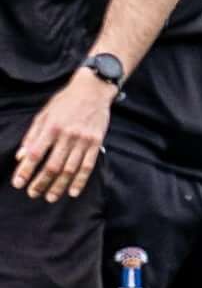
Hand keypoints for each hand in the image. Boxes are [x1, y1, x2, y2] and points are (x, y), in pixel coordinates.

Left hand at [13, 75, 113, 202]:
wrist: (93, 90)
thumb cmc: (64, 102)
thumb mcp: (43, 115)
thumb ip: (32, 136)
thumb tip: (20, 157)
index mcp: (51, 127)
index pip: (35, 154)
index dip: (25, 170)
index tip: (18, 184)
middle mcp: (67, 135)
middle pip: (52, 166)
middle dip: (41, 182)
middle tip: (32, 194)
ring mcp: (83, 140)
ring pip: (70, 169)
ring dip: (59, 186)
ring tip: (50, 197)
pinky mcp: (96, 142)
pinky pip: (88, 165)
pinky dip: (80, 180)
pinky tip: (73, 191)